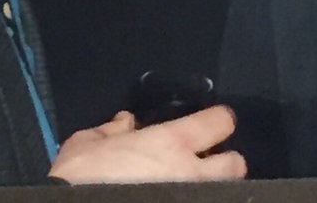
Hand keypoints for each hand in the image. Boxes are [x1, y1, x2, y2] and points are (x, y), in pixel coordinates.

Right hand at [48, 105, 245, 183]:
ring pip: (225, 190)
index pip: (220, 121)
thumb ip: (112, 130)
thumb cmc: (79, 178)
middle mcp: (190, 172)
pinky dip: (195, 201)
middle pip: (236, 164)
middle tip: (205, 164)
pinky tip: (178, 200)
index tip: (211, 124)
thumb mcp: (88, 144)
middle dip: (225, 163)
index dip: (217, 121)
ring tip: (193, 186)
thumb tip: (126, 122)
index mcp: (171, 142)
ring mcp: (190, 200)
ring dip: (214, 186)